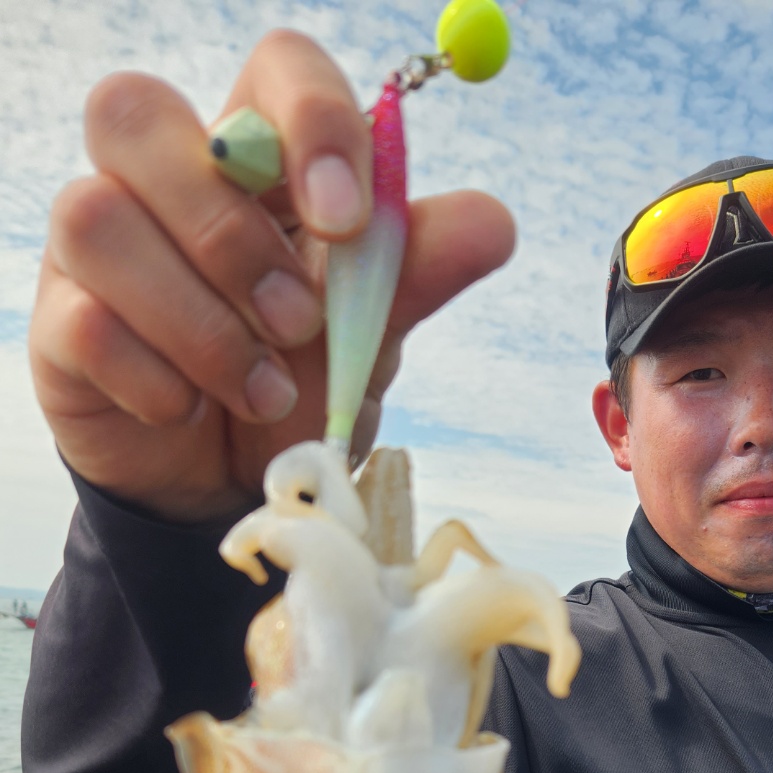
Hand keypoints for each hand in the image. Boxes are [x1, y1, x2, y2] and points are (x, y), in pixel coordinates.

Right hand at [29, 30, 514, 522]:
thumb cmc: (297, 388)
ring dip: (199, 322)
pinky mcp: (61, 323)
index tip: (345, 222)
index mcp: (256, 160)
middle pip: (137, 112)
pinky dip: (154, 377)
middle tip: (298, 324)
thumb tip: (494, 223)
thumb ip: (414, 276)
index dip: (308, 123)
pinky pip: (83, 321)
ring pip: (98, 216)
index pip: (274, 68)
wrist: (230, 486)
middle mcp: (163, 179)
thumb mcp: (366, 338)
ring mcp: (97, 246)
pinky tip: (190, 409)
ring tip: (261, 393)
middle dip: (229, 234)